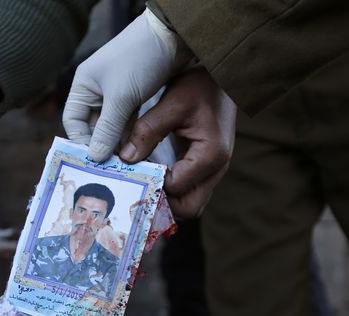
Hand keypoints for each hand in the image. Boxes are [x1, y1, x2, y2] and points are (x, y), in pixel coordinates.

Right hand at [62, 8, 191, 161]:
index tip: (95, 161)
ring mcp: (116, 94)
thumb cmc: (140, 60)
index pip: (73, 122)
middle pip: (92, 127)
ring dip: (117, 143)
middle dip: (101, 146)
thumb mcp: (121, 98)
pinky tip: (137, 150)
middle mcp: (96, 90)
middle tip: (112, 168)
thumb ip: (108, 129)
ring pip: (111, 126)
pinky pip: (127, 121)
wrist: (172, 36)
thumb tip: (95, 157)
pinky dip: (130, 135)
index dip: (81, 142)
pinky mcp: (134, 96)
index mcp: (84, 85)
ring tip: (126, 163)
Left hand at [119, 68, 236, 218]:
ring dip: (168, 200)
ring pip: (191, 203)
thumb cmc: (200, 85)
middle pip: (189, 208)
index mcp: (211, 154)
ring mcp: (214, 170)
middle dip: (163, 204)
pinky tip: (153, 177)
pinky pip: (190, 190)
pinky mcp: (207, 167)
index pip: (176, 188)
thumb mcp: (172, 103)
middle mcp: (217, 168)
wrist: (222, 74)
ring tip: (143, 184)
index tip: (132, 172)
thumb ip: (148, 131)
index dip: (153, 183)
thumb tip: (126, 158)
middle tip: (138, 188)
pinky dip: (173, 191)